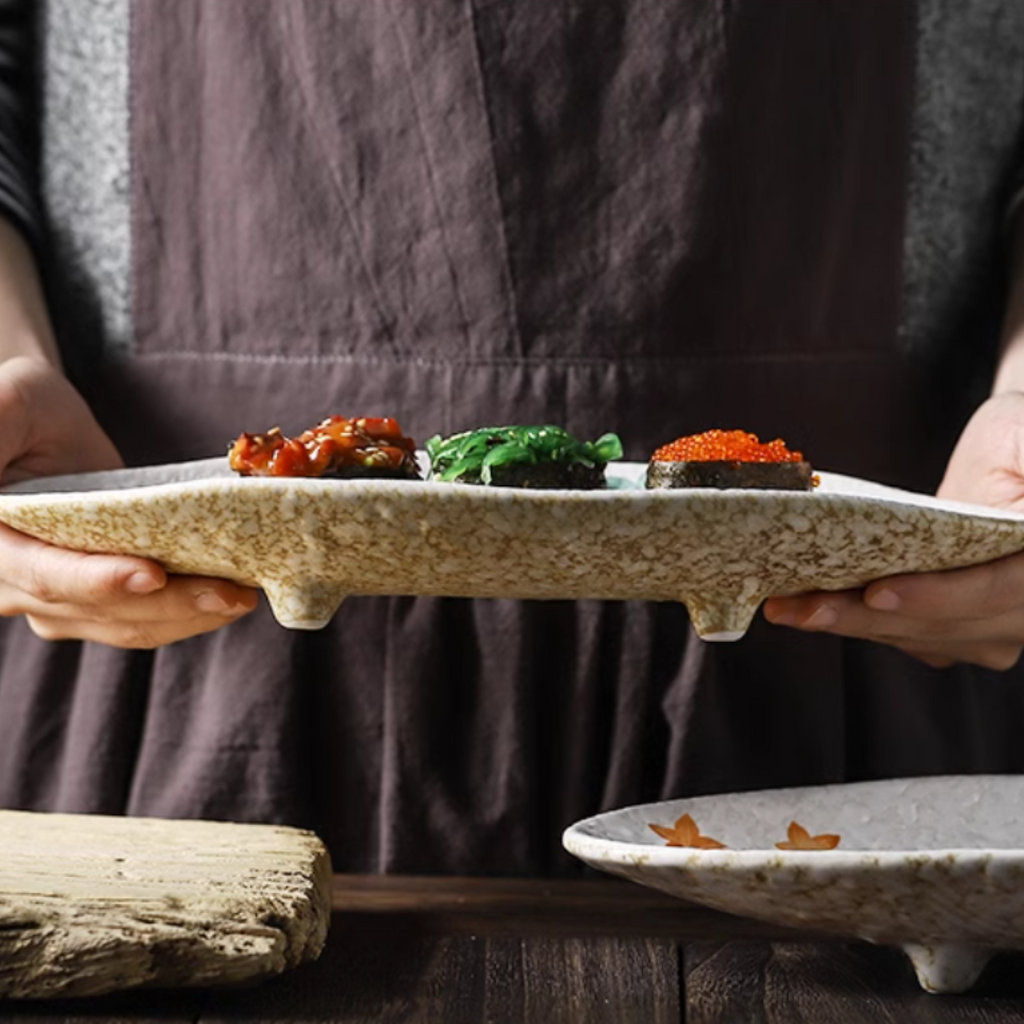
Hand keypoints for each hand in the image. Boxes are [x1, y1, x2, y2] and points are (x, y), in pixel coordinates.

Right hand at [0, 356, 257, 646]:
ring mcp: (50, 600)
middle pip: (94, 609)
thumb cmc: (19, 406)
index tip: (154, 575)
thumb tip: (8, 487)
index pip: (43, 573)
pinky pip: (137, 620)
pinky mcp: (90, 601)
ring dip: (187, 617)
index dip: (98, 580)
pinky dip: (184, 614)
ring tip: (242, 598)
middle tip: (232, 594)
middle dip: (168, 604)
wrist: (39, 426)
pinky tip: (226, 599)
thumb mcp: (7, 406)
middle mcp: (10, 582)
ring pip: (122, 624)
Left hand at [763, 393, 1023, 670]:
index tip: (877, 594)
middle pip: (947, 625)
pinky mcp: (965, 629)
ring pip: (922, 638)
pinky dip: (860, 625)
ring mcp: (1000, 625)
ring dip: (852, 627)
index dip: (938, 596)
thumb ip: (1015, 468)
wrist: (1016, 456)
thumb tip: (1002, 509)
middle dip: (867, 619)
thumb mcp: (1017, 438)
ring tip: (790, 609)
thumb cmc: (1017, 438)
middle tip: (804, 607)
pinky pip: (912, 638)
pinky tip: (811, 612)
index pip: (998, 589)